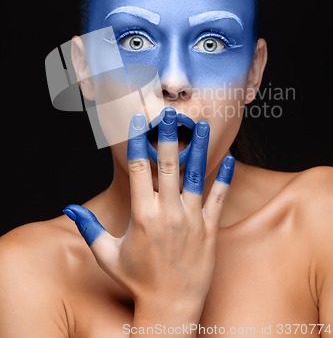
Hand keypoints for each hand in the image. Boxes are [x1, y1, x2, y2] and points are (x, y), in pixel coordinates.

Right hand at [64, 107, 234, 318]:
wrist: (170, 308)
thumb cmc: (136, 280)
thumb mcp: (107, 255)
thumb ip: (89, 228)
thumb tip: (69, 207)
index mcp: (142, 215)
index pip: (139, 168)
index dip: (138, 141)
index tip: (138, 121)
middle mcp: (168, 213)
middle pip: (168, 165)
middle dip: (169, 136)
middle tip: (172, 113)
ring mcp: (191, 220)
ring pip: (196, 176)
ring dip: (199, 149)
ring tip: (203, 125)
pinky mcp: (209, 229)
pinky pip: (218, 197)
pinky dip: (224, 177)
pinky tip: (229, 157)